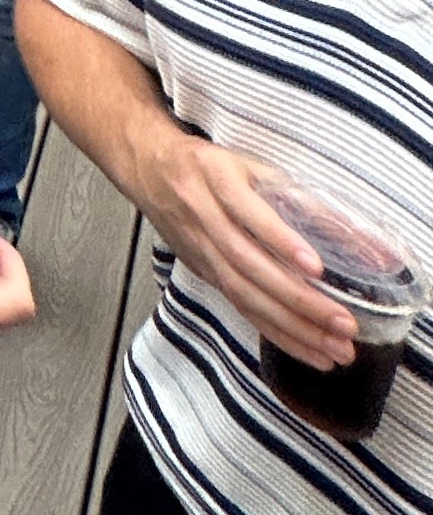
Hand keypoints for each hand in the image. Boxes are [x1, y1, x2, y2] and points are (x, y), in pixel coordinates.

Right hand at [143, 136, 363, 370]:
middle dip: (298, 299)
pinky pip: (239, 305)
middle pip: (248, 263)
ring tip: (334, 348)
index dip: (279, 238)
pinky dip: (275, 332)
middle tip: (343, 322)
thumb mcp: (250, 164)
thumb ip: (302, 197)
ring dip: (291, 325)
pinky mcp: (203, 272)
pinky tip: (308, 350)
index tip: (315, 266)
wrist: (147, 167)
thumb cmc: (209, 165)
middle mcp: (203, 215)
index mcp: (215, 177)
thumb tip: (366, 241)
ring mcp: (200, 248)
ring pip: (243, 292)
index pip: (246, 210)